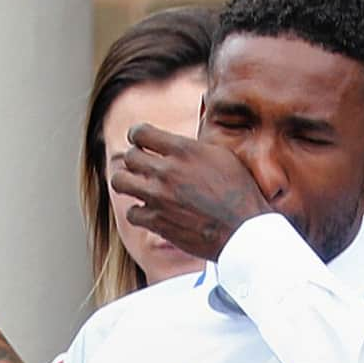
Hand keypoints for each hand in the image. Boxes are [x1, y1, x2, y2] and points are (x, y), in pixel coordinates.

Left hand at [111, 123, 270, 260]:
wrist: (243, 230)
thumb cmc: (240, 192)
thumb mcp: (223, 156)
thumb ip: (194, 148)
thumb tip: (177, 145)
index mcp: (184, 150)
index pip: (140, 132)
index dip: (138, 135)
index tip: (141, 141)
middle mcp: (167, 171)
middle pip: (129, 156)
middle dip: (135, 159)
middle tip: (143, 165)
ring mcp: (159, 197)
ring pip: (120, 181)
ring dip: (128, 181)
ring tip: (138, 184)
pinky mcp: (157, 221)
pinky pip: (132, 212)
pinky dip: (139, 211)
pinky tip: (151, 210)